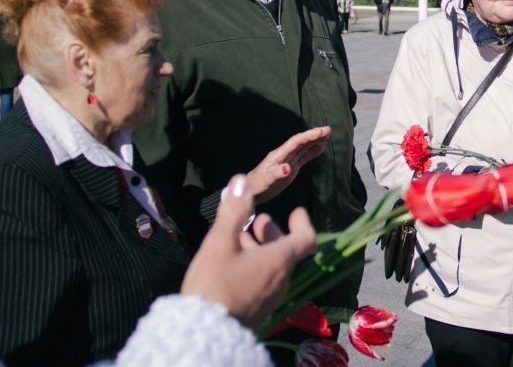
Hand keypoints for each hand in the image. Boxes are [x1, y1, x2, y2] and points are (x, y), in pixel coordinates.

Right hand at [181, 174, 317, 328]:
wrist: (206, 333)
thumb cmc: (214, 285)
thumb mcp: (220, 242)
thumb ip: (233, 211)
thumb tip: (241, 180)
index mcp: (280, 261)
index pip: (306, 238)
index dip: (302, 222)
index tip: (296, 210)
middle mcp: (281, 280)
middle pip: (287, 250)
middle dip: (273, 232)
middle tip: (259, 220)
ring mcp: (271, 297)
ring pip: (273, 266)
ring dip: (260, 248)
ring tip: (239, 237)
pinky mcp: (258, 310)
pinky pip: (263, 281)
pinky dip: (254, 265)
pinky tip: (231, 263)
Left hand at [247, 127, 329, 204]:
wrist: (252, 191)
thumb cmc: (257, 185)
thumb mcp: (266, 180)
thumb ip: (277, 173)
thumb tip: (288, 168)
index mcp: (279, 155)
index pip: (296, 142)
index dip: (308, 136)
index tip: (321, 132)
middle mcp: (285, 155)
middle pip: (301, 141)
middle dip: (314, 135)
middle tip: (328, 129)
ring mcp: (288, 160)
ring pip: (304, 147)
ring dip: (315, 140)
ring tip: (327, 134)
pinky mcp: (291, 167)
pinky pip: (304, 157)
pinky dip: (312, 152)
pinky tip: (320, 148)